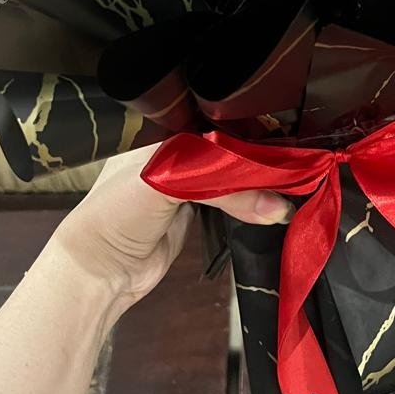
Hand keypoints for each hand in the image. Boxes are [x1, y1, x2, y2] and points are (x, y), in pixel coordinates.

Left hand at [50, 144, 290, 317]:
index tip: (280, 136)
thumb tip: (276, 204)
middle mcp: (176, 153)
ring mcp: (187, 185)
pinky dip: (253, 205)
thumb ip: (218, 185)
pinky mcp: (196, 213)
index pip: (214, 122)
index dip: (245, 129)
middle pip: (228, 149)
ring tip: (293, 188)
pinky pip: (232, 203)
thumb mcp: (164, 184)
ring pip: (233, 176)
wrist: (97, 271)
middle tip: (296, 164)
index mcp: (162, 133)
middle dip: (258, 158)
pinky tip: (275, 204)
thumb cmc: (116, 214)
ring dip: (260, 185)